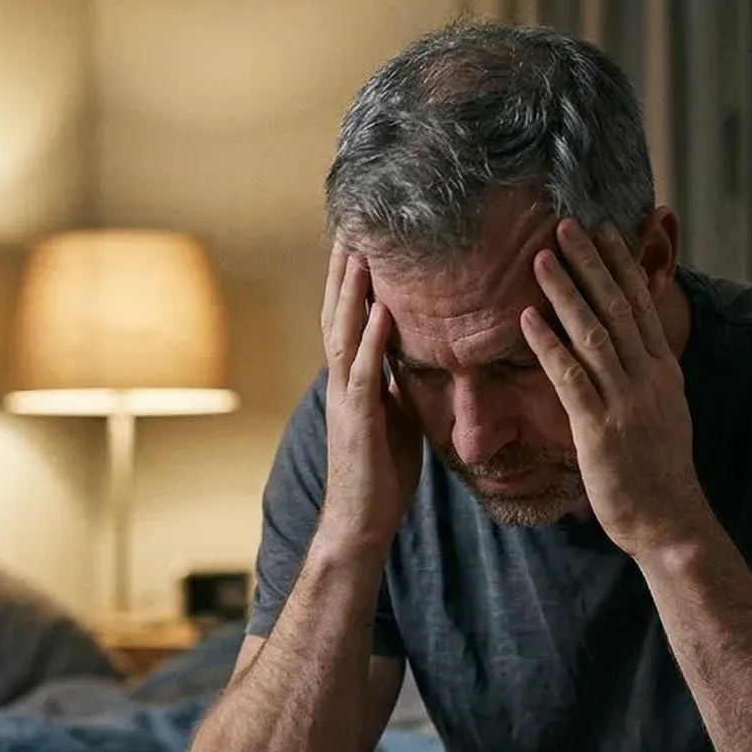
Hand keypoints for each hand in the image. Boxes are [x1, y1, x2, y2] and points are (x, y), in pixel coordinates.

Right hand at [315, 243, 422, 555]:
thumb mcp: (397, 418)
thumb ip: (398, 385)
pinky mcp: (359, 420)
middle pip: (338, 316)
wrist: (362, 522)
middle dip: (345, 274)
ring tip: (361, 255)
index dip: (354, 284)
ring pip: (343, 335)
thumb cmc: (381, 474)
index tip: (362, 244)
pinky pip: (364, 372)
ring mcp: (346, 399)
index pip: (350, 321)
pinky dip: (371, 340)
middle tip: (352, 229)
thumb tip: (414, 359)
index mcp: (353, 381)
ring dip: (352, 295)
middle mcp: (342, 383)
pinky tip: (382, 312)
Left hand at [521, 219, 712, 561]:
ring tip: (540, 259)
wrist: (669, 521)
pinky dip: (548, 345)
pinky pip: (571, 378)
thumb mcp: (665, 413)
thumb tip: (637, 348)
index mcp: (663, 371)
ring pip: (592, 334)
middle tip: (565, 225)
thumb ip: (649, 377)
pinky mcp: (600, 429)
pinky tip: (527, 320)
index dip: (620, 265)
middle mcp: (647, 378)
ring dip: (564, 293)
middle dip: (590, 264)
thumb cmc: (660, 471)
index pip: (641, 305)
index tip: (603, 230)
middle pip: (616, 308)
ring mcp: (625, 402)